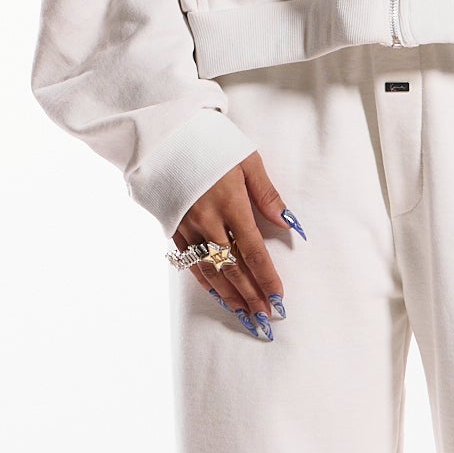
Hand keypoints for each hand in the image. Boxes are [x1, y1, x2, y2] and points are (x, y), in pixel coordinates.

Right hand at [173, 154, 305, 339]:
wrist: (165, 134)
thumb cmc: (211, 142)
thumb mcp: (247, 160)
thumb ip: (267, 194)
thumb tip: (288, 223)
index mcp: (231, 204)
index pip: (253, 251)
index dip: (266, 278)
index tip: (278, 298)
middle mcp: (208, 220)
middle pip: (232, 267)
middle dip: (250, 295)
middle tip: (264, 318)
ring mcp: (187, 225)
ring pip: (210, 269)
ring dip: (228, 295)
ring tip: (243, 314)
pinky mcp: (172, 226)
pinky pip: (189, 260)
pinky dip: (204, 279)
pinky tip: (215, 293)